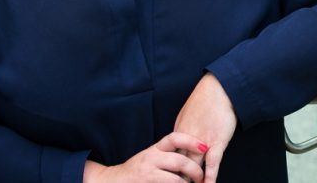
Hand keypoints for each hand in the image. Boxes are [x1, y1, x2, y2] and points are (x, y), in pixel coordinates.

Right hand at [83, 132, 207, 182]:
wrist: (111, 182)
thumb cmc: (136, 171)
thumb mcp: (151, 158)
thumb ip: (168, 155)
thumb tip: (194, 154)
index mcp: (154, 149)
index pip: (175, 138)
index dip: (191, 141)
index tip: (205, 146)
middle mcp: (150, 159)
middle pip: (180, 161)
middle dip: (195, 170)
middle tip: (201, 177)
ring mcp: (148, 174)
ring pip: (176, 180)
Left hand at [174, 73, 237, 182]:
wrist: (218, 89)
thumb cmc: (205, 99)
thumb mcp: (187, 114)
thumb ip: (183, 128)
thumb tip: (180, 137)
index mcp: (179, 134)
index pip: (171, 157)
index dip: (170, 169)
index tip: (168, 176)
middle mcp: (187, 140)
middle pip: (179, 165)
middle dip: (177, 177)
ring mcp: (202, 142)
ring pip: (193, 167)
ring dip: (192, 180)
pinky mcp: (217, 141)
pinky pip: (212, 163)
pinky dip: (209, 176)